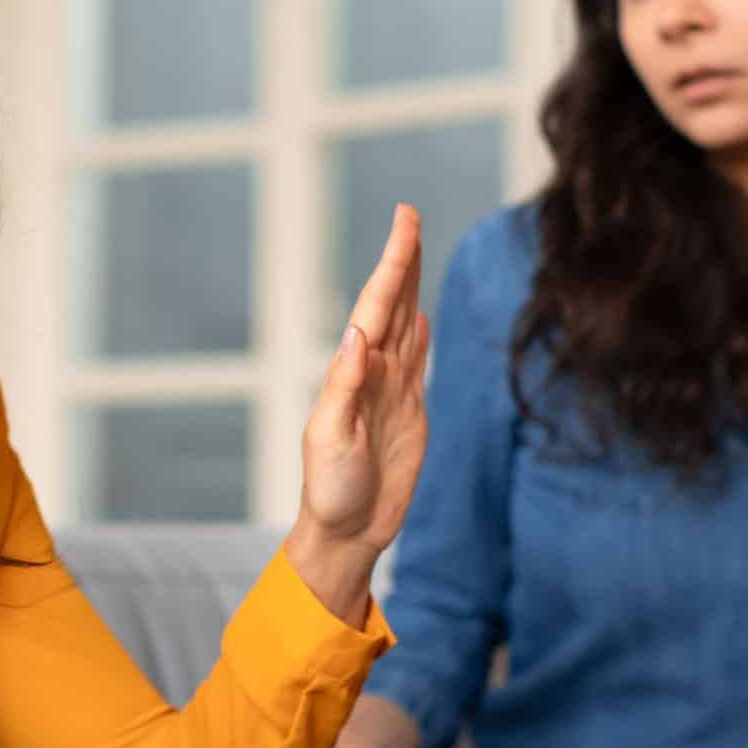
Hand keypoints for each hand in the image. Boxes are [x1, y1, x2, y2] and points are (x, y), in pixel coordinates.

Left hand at [296, 204, 428, 552]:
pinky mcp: (409, 414)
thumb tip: (359, 336)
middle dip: (402, 259)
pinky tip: (418, 314)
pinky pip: (416, 363)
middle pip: (392, 304)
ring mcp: (391, 391)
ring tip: (415, 250)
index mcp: (351, 373)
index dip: (393, 262)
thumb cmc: (329, 490)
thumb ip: (344, 387)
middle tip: (408, 214)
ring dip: (410, 286)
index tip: (404, 220)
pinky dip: (418, 335)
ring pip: (404, 325)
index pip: (376, 305)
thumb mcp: (330, 439)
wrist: (347, 532)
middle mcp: (372, 373)